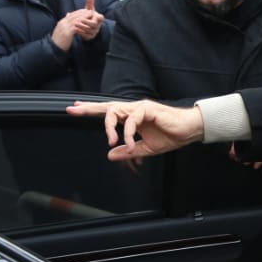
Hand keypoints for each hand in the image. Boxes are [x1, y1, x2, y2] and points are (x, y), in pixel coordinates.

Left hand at [66, 99, 203, 159]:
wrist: (189, 131)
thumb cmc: (171, 136)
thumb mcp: (145, 148)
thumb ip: (127, 150)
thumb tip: (110, 155)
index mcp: (132, 116)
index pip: (109, 111)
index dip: (92, 110)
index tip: (76, 109)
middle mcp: (134, 109)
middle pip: (107, 106)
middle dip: (89, 108)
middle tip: (72, 110)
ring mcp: (140, 108)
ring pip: (116, 111)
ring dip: (109, 126)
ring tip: (110, 141)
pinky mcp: (148, 109)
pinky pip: (131, 120)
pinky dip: (128, 133)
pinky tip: (129, 144)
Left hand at [73, 0, 103, 40]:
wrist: (88, 26)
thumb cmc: (89, 16)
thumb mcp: (90, 9)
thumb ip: (90, 3)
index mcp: (99, 18)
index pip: (100, 18)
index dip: (96, 16)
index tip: (89, 13)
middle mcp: (98, 25)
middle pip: (93, 25)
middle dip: (85, 22)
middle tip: (78, 20)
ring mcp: (95, 31)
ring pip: (89, 30)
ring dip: (82, 27)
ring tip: (74, 25)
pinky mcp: (91, 36)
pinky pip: (86, 35)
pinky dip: (80, 33)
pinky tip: (74, 30)